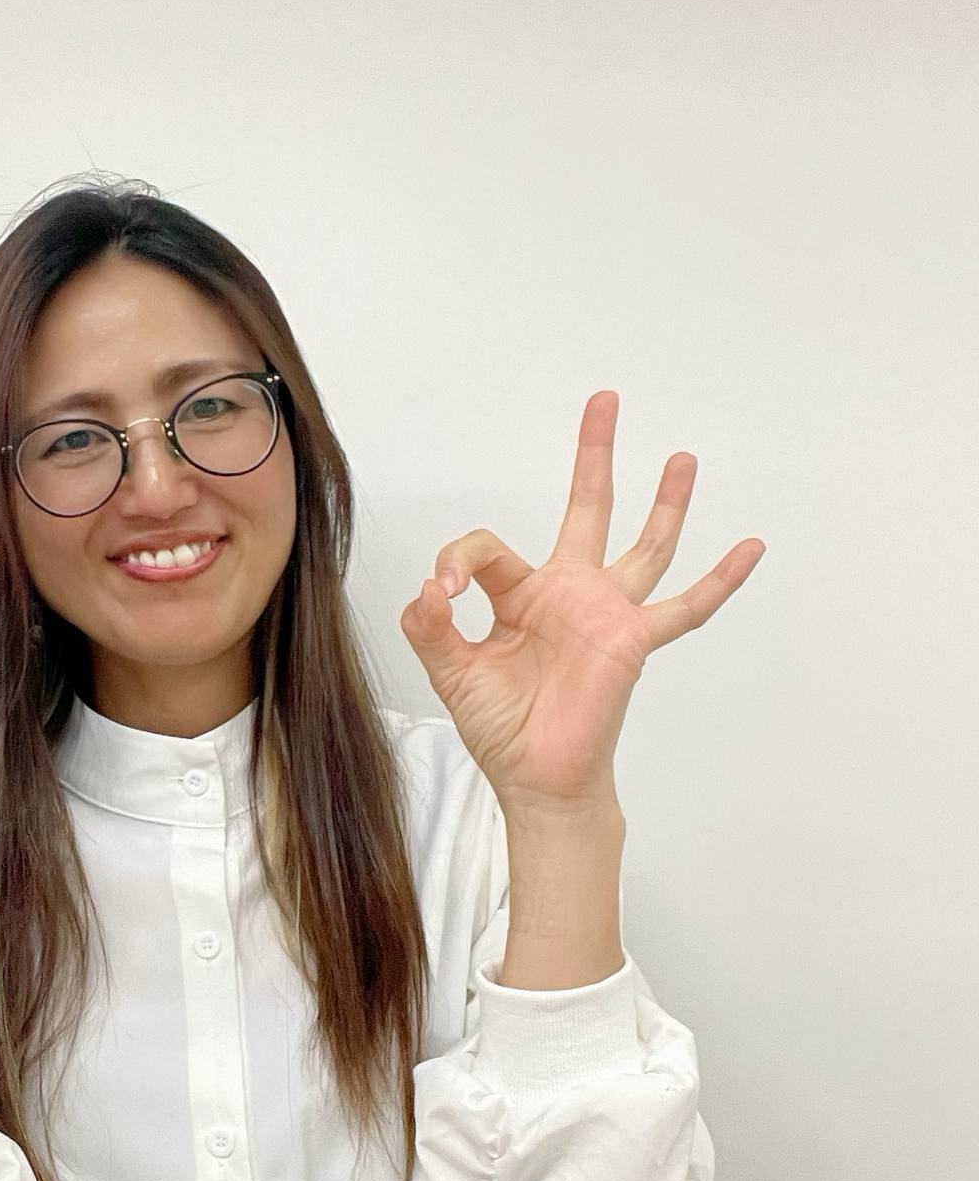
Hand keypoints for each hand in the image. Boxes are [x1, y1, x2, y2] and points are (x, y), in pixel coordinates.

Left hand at [400, 391, 764, 810]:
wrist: (537, 779)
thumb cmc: (501, 727)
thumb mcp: (451, 673)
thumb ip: (430, 629)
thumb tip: (430, 587)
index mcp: (520, 595)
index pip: (488, 550)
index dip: (460, 559)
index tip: (441, 591)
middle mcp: (569, 593)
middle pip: (587, 509)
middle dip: (594, 456)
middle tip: (604, 400)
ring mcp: (607, 613)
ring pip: (645, 546)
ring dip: (665, 503)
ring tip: (683, 457)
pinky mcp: (634, 641)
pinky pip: (687, 608)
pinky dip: (720, 580)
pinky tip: (750, 547)